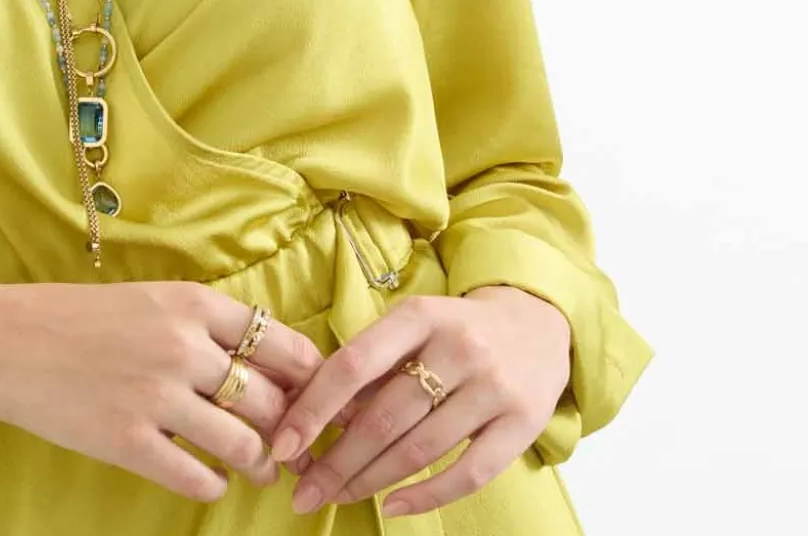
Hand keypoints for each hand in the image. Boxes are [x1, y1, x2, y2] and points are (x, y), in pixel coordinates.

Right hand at [0, 280, 323, 501]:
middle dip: (289, 428)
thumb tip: (266, 365)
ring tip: (256, 467)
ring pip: (244, 443)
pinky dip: (214, 484)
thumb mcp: (150, 300)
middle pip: (271, 399)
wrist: (4, 340)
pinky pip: (199, 477)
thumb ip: (204, 326)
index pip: (283, 343)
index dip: (309, 377)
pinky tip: (208, 478)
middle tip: (292, 443)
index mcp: (191, 303)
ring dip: (259, 462)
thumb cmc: (77, 316)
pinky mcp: (129, 441)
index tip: (314, 397)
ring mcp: (156, 396)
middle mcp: (183, 346)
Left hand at [269, 286, 570, 516]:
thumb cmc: (455, 328)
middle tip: (304, 491)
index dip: (314, 408)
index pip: (354, 364)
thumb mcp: (413, 325)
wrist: (539, 321)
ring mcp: (492, 387)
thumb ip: (373, 364)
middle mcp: (457, 347)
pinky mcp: (522, 424)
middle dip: (337, 460)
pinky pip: (468, 472)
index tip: (283, 444)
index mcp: (419, 315)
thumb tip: (315, 415)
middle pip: (384, 416)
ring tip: (336, 497)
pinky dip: (427, 495)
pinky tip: (393, 506)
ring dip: (370, 480)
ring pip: (419, 448)